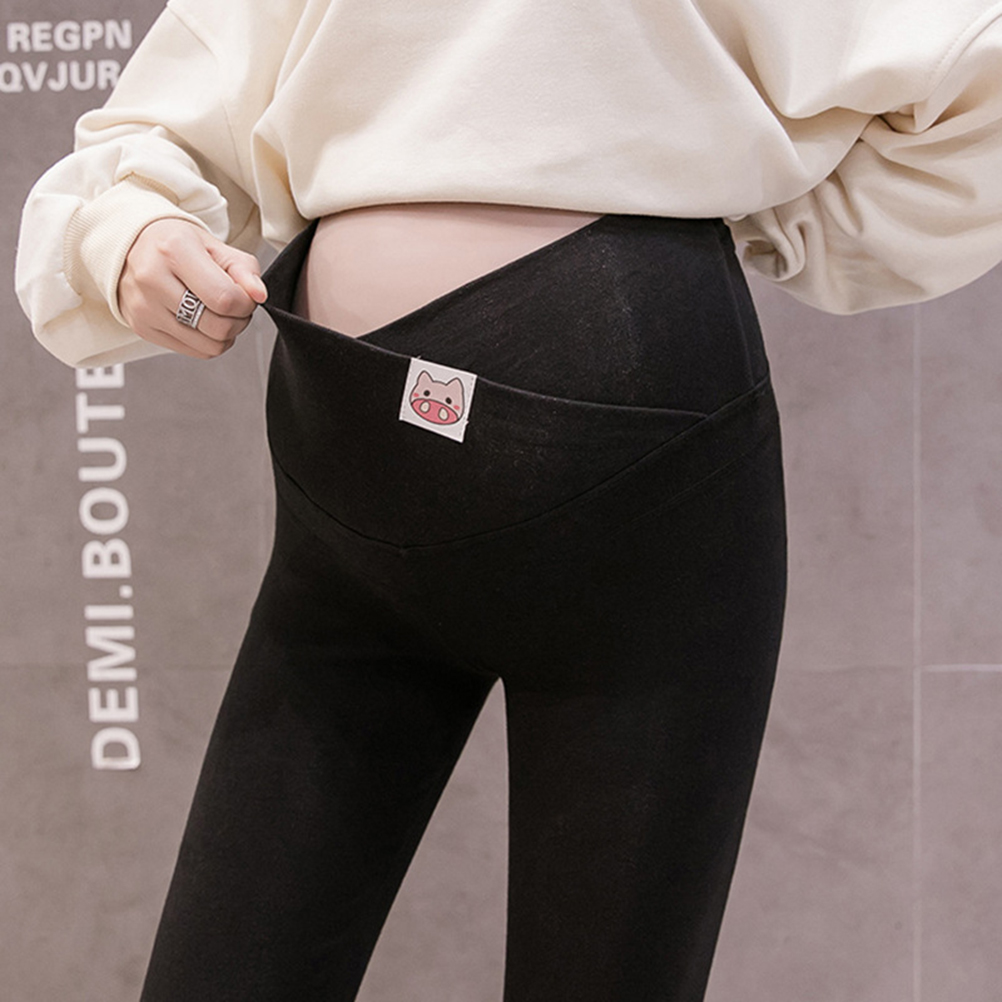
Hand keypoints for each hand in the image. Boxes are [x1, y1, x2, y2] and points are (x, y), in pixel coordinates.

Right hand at [118, 218, 267, 358]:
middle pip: (219, 327)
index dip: (246, 304)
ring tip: (220, 313)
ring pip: (210, 346)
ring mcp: (145, 308)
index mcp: (174, 250)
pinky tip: (203, 322)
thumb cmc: (177, 244)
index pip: (225, 298)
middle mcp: (153, 279)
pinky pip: (195, 352)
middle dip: (239, 321)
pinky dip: (209, 341)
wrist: (131, 247)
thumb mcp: (214, 245)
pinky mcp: (143, 328)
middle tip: (235, 306)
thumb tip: (259, 295)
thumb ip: (244, 268)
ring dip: (226, 334)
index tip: (245, 296)